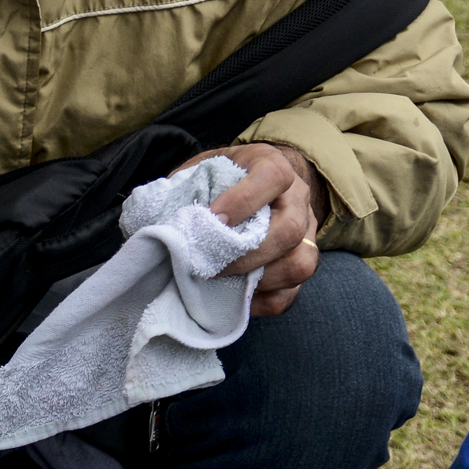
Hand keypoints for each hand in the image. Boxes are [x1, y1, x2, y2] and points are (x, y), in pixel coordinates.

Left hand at [172, 143, 325, 317]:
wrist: (253, 187)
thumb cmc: (220, 180)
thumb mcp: (202, 169)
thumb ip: (188, 187)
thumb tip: (163, 226)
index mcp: (272, 166)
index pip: (274, 177)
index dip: (244, 200)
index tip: (212, 218)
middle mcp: (296, 200)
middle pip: (290, 229)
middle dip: (246, 254)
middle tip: (210, 265)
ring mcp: (305, 235)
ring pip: (300, 263)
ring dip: (257, 279)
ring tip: (221, 282)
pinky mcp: (297, 266)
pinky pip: (288, 295)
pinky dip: (258, 302)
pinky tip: (232, 296)